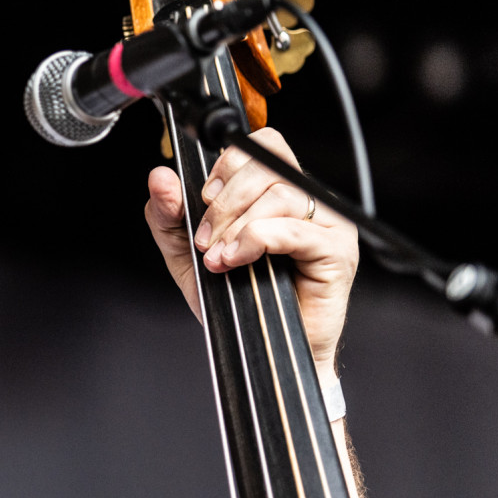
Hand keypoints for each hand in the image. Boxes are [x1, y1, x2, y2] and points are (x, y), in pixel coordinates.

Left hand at [143, 127, 357, 379]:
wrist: (261, 351)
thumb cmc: (236, 301)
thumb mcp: (187, 254)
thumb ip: (169, 215)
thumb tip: (161, 178)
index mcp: (275, 192)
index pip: (259, 145)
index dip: (227, 163)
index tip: (203, 197)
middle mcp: (305, 201)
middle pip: (267, 165)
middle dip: (224, 200)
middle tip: (206, 237)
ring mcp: (326, 224)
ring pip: (279, 194)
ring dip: (236, 225)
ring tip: (219, 257)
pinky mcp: (337, 251)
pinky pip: (293, 229)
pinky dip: (256, 240)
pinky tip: (236, 260)